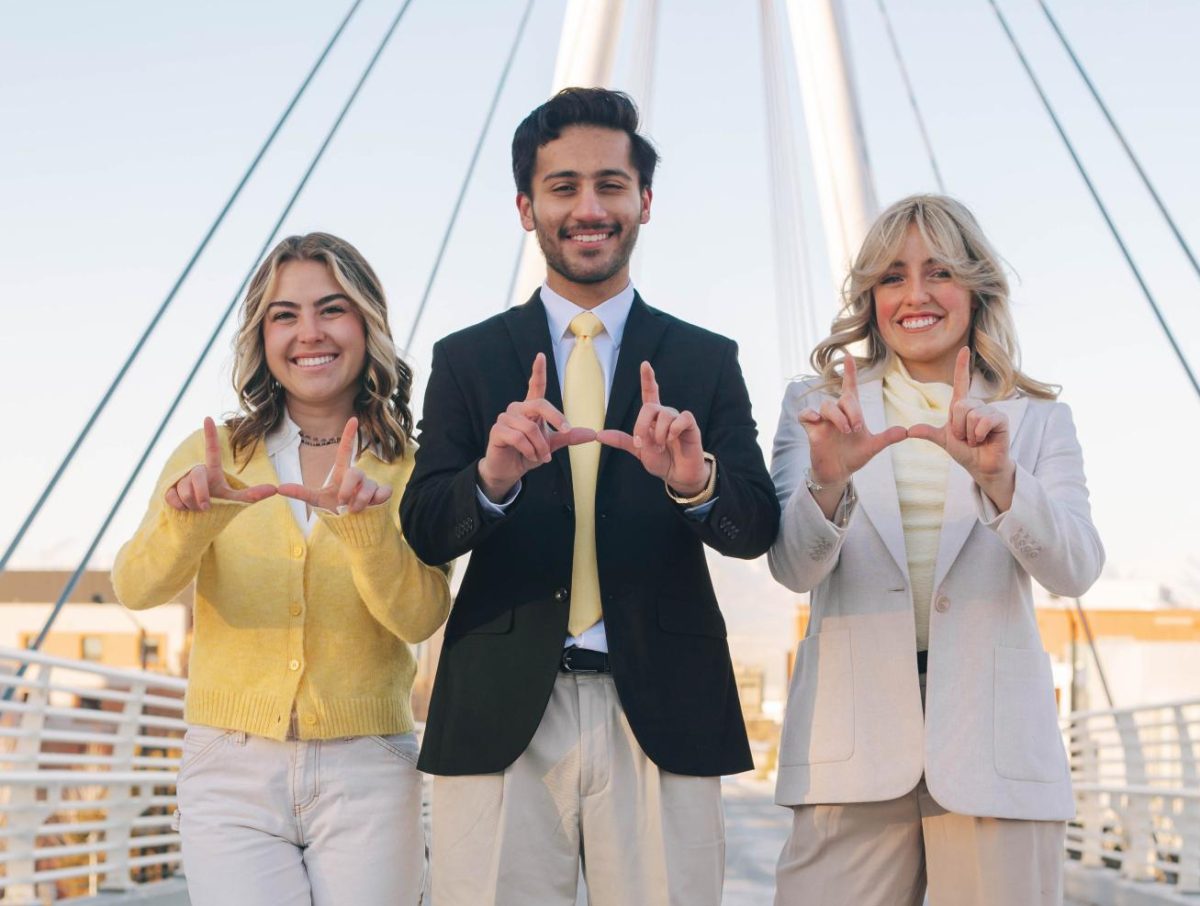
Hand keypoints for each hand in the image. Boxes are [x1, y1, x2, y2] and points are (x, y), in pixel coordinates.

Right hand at [164, 417, 277, 510]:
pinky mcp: (169, 490)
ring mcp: (182, 479)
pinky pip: (173, 498)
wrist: (199, 518)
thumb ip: (252, 495)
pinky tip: (184, 508)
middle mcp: (196, 471)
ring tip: (196, 507)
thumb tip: (275, 489)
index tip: (208, 418)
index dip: (211, 435)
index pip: (212, 450)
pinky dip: (181, 507)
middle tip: (206, 507)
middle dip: (202, 496)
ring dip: (192, 504)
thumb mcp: (235, 500)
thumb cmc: (219, 505)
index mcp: (212, 469)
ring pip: (185, 490)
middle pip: (197, 477)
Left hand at [277, 417, 390, 513]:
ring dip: (359, 502)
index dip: (349, 434)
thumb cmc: (334, 508)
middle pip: (355, 474)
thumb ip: (300, 493)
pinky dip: (376, 501)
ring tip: (354, 510)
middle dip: (348, 490)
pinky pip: (383, 492)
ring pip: (369, 487)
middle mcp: (358, 475)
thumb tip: (279, 488)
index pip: (345, 449)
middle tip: (343, 502)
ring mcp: (371, 484)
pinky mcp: (382, 494)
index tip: (353, 418)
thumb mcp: (317, 501)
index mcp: (342, 472)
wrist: (351, 525)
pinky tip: (372, 505)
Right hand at [477, 353, 596, 501]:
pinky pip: (518, 438)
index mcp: (530, 409)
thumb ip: (569, 437)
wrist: (510, 471)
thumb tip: (593, 433)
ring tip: (540, 456)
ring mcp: (505, 418)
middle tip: (565, 432)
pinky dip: (529, 450)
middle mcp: (517, 409)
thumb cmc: (528, 454)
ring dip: (540, 446)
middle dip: (556, 419)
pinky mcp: (496, 430)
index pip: (535, 386)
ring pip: (530, 428)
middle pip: (540, 405)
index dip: (538, 371)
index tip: (541, 356)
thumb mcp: (552, 445)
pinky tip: (530, 456)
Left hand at [597, 362, 709, 494]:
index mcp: (653, 418)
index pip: (650, 393)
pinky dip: (674, 429)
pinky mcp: (691, 426)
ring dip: (659, 435)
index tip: (644, 364)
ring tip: (663, 447)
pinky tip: (673, 439)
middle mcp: (665, 415)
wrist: (677, 476)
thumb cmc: (661, 461)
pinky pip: (682, 418)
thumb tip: (599, 434)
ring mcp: (678, 420)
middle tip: (643, 444)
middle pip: (650, 407)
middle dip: (642, 426)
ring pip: (664, 415)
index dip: (648, 378)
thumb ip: (621, 440)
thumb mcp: (638, 451)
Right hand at [799, 356, 906, 490]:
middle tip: (857, 428)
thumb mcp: (873, 447)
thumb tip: (906, 431)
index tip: (848, 356)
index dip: (849, 373)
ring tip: (846, 430)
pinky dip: (810, 415)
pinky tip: (818, 421)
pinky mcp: (812, 430)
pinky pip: (805, 415)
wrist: (838, 473)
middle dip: (852, 411)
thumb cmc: (854, 456)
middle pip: (841, 399)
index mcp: (851, 413)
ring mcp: (823, 421)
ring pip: (826, 406)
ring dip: (837, 416)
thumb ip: (887, 438)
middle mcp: (837, 414)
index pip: (850, 388)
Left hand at [908, 347, 1014, 506]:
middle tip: (965, 438)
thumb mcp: (944, 440)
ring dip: (968, 434)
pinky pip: (983, 421)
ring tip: (975, 440)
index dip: (962, 365)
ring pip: (971, 415)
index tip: (964, 349)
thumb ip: (928, 432)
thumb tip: (908, 430)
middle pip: (959, 406)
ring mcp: (990, 411)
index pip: (962, 381)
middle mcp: (977, 404)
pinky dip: (978, 434)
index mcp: (962, 406)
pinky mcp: (1001, 419)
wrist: (980, 466)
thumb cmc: (965, 451)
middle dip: (957, 427)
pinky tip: (983, 440)